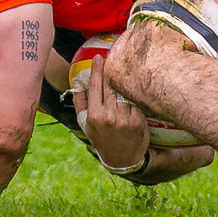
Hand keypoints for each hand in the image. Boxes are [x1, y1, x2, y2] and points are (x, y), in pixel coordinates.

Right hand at [72, 54, 149, 172]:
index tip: (98, 57)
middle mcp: (109, 116)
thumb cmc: (102, 138)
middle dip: (111, 71)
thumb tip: (78, 83)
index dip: (97, 70)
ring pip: (124, 91)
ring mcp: (125, 118)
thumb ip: (80, 103)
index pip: (96, 86)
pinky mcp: (139, 120)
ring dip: (123, 80)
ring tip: (124, 69)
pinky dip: (134, 94)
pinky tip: (135, 87)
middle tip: (113, 58)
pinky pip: (135, 101)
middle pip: (111, 85)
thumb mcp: (85, 124)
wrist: (122, 159)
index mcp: (95, 115)